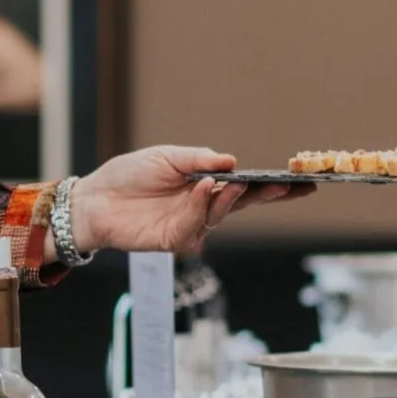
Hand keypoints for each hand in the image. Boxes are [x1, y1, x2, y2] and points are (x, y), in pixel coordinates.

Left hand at [69, 146, 313, 255]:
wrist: (96, 198)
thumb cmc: (128, 176)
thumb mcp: (167, 157)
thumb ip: (199, 159)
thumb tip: (232, 162)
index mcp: (205, 185)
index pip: (246, 187)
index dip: (272, 185)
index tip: (300, 180)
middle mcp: (202, 207)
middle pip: (244, 203)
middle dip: (269, 195)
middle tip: (291, 186)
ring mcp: (189, 225)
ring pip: (221, 214)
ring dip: (231, 197)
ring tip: (240, 182)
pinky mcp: (173, 239)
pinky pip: (195, 224)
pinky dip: (201, 205)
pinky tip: (202, 189)